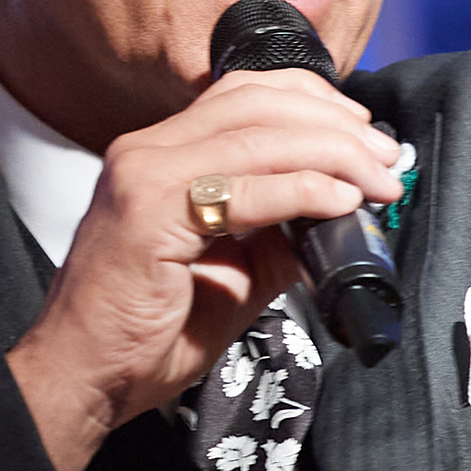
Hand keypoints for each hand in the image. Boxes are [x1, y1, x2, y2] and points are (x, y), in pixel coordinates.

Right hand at [7, 68, 405, 470]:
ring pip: (257, 136)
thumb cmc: (144, 332)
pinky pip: (243, 191)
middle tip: (388, 159)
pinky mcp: (148, 216)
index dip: (313, 100)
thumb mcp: (228, 271)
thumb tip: (337, 214)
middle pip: (258, 103)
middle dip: (337, 125)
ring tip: (377, 180)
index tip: (363, 133)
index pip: (244, 92)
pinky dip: (302, 189)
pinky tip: (339, 201)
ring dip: (333, 153)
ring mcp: (143, 177)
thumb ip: (274, 233)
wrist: (83, 378)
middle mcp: (146, 151)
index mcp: (159, 153)